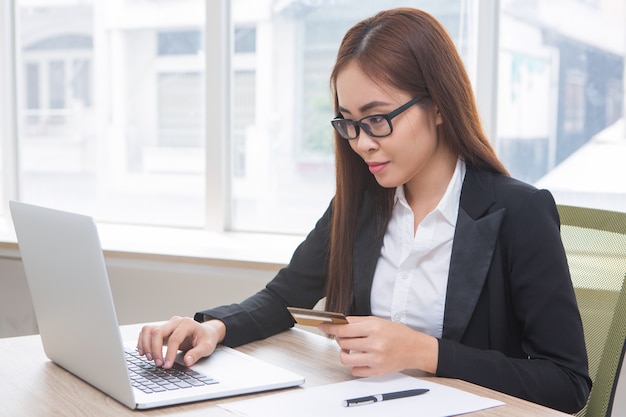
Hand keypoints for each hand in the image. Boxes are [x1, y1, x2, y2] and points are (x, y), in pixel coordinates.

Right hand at [136, 316, 225, 368]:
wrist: (205, 332)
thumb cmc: (206, 338)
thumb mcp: (207, 346)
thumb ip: (198, 353)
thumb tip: (187, 361)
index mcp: (187, 324)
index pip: (174, 338)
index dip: (169, 353)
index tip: (167, 366)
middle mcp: (175, 322)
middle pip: (158, 332)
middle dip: (155, 349)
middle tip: (158, 364)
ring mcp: (167, 324)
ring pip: (149, 330)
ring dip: (146, 344)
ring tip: (149, 358)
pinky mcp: (161, 330)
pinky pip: (147, 332)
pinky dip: (143, 342)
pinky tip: (144, 353)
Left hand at [318, 316, 437, 376]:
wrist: (415, 349)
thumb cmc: (398, 334)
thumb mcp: (379, 321)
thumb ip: (358, 322)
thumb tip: (341, 322)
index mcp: (374, 328)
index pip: (344, 329)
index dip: (330, 328)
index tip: (323, 327)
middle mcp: (374, 344)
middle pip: (343, 343)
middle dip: (340, 339)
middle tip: (345, 338)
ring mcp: (375, 359)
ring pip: (345, 358)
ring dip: (344, 353)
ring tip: (350, 349)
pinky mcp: (377, 371)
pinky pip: (355, 370)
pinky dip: (354, 364)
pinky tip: (360, 358)